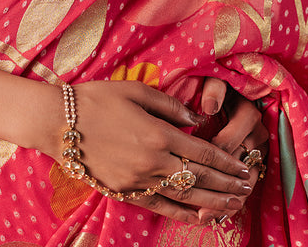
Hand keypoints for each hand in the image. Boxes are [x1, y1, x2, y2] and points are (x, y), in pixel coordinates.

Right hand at [67, 80, 253, 224]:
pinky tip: (200, 217)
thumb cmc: (97, 100)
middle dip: (227, 184)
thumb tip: (195, 119)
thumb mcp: (135, 90)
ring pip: (185, 196)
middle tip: (248, 188)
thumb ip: (169, 104)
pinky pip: (160, 207)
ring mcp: (139, 181)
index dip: (227, 162)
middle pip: (200, 177)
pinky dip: (183, 213)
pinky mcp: (125, 192)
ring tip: (233, 206)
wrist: (59, 123)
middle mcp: (153, 162)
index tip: (244, 167)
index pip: (204, 152)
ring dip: (213, 202)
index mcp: (159, 134)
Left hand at [195, 81, 268, 224]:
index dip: (211, 156)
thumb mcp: (217, 80)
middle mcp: (258, 135)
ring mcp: (260, 150)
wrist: (235, 89)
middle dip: (218, 186)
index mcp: (249, 115)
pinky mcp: (257, 161)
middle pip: (238, 167)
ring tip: (204, 217)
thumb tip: (209, 107)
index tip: (191, 166)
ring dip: (225, 201)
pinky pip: (245, 186)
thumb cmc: (219, 86)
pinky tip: (216, 216)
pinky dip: (231, 201)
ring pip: (244, 182)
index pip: (230, 141)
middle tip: (198, 205)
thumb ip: (214, 89)